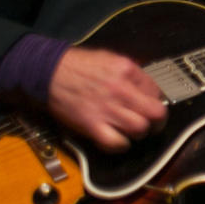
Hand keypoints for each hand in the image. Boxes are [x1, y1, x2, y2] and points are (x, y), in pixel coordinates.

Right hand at [47, 46, 167, 151]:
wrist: (47, 72)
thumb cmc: (77, 65)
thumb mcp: (109, 58)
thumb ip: (130, 72)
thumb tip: (147, 88)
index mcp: (126, 70)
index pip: (156, 91)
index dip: (155, 100)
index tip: (147, 104)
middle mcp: (120, 90)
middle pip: (155, 114)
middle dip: (157, 121)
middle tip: (150, 123)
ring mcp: (107, 109)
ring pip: (140, 129)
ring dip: (138, 133)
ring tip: (130, 130)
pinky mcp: (92, 125)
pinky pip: (117, 143)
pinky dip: (120, 145)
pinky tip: (117, 139)